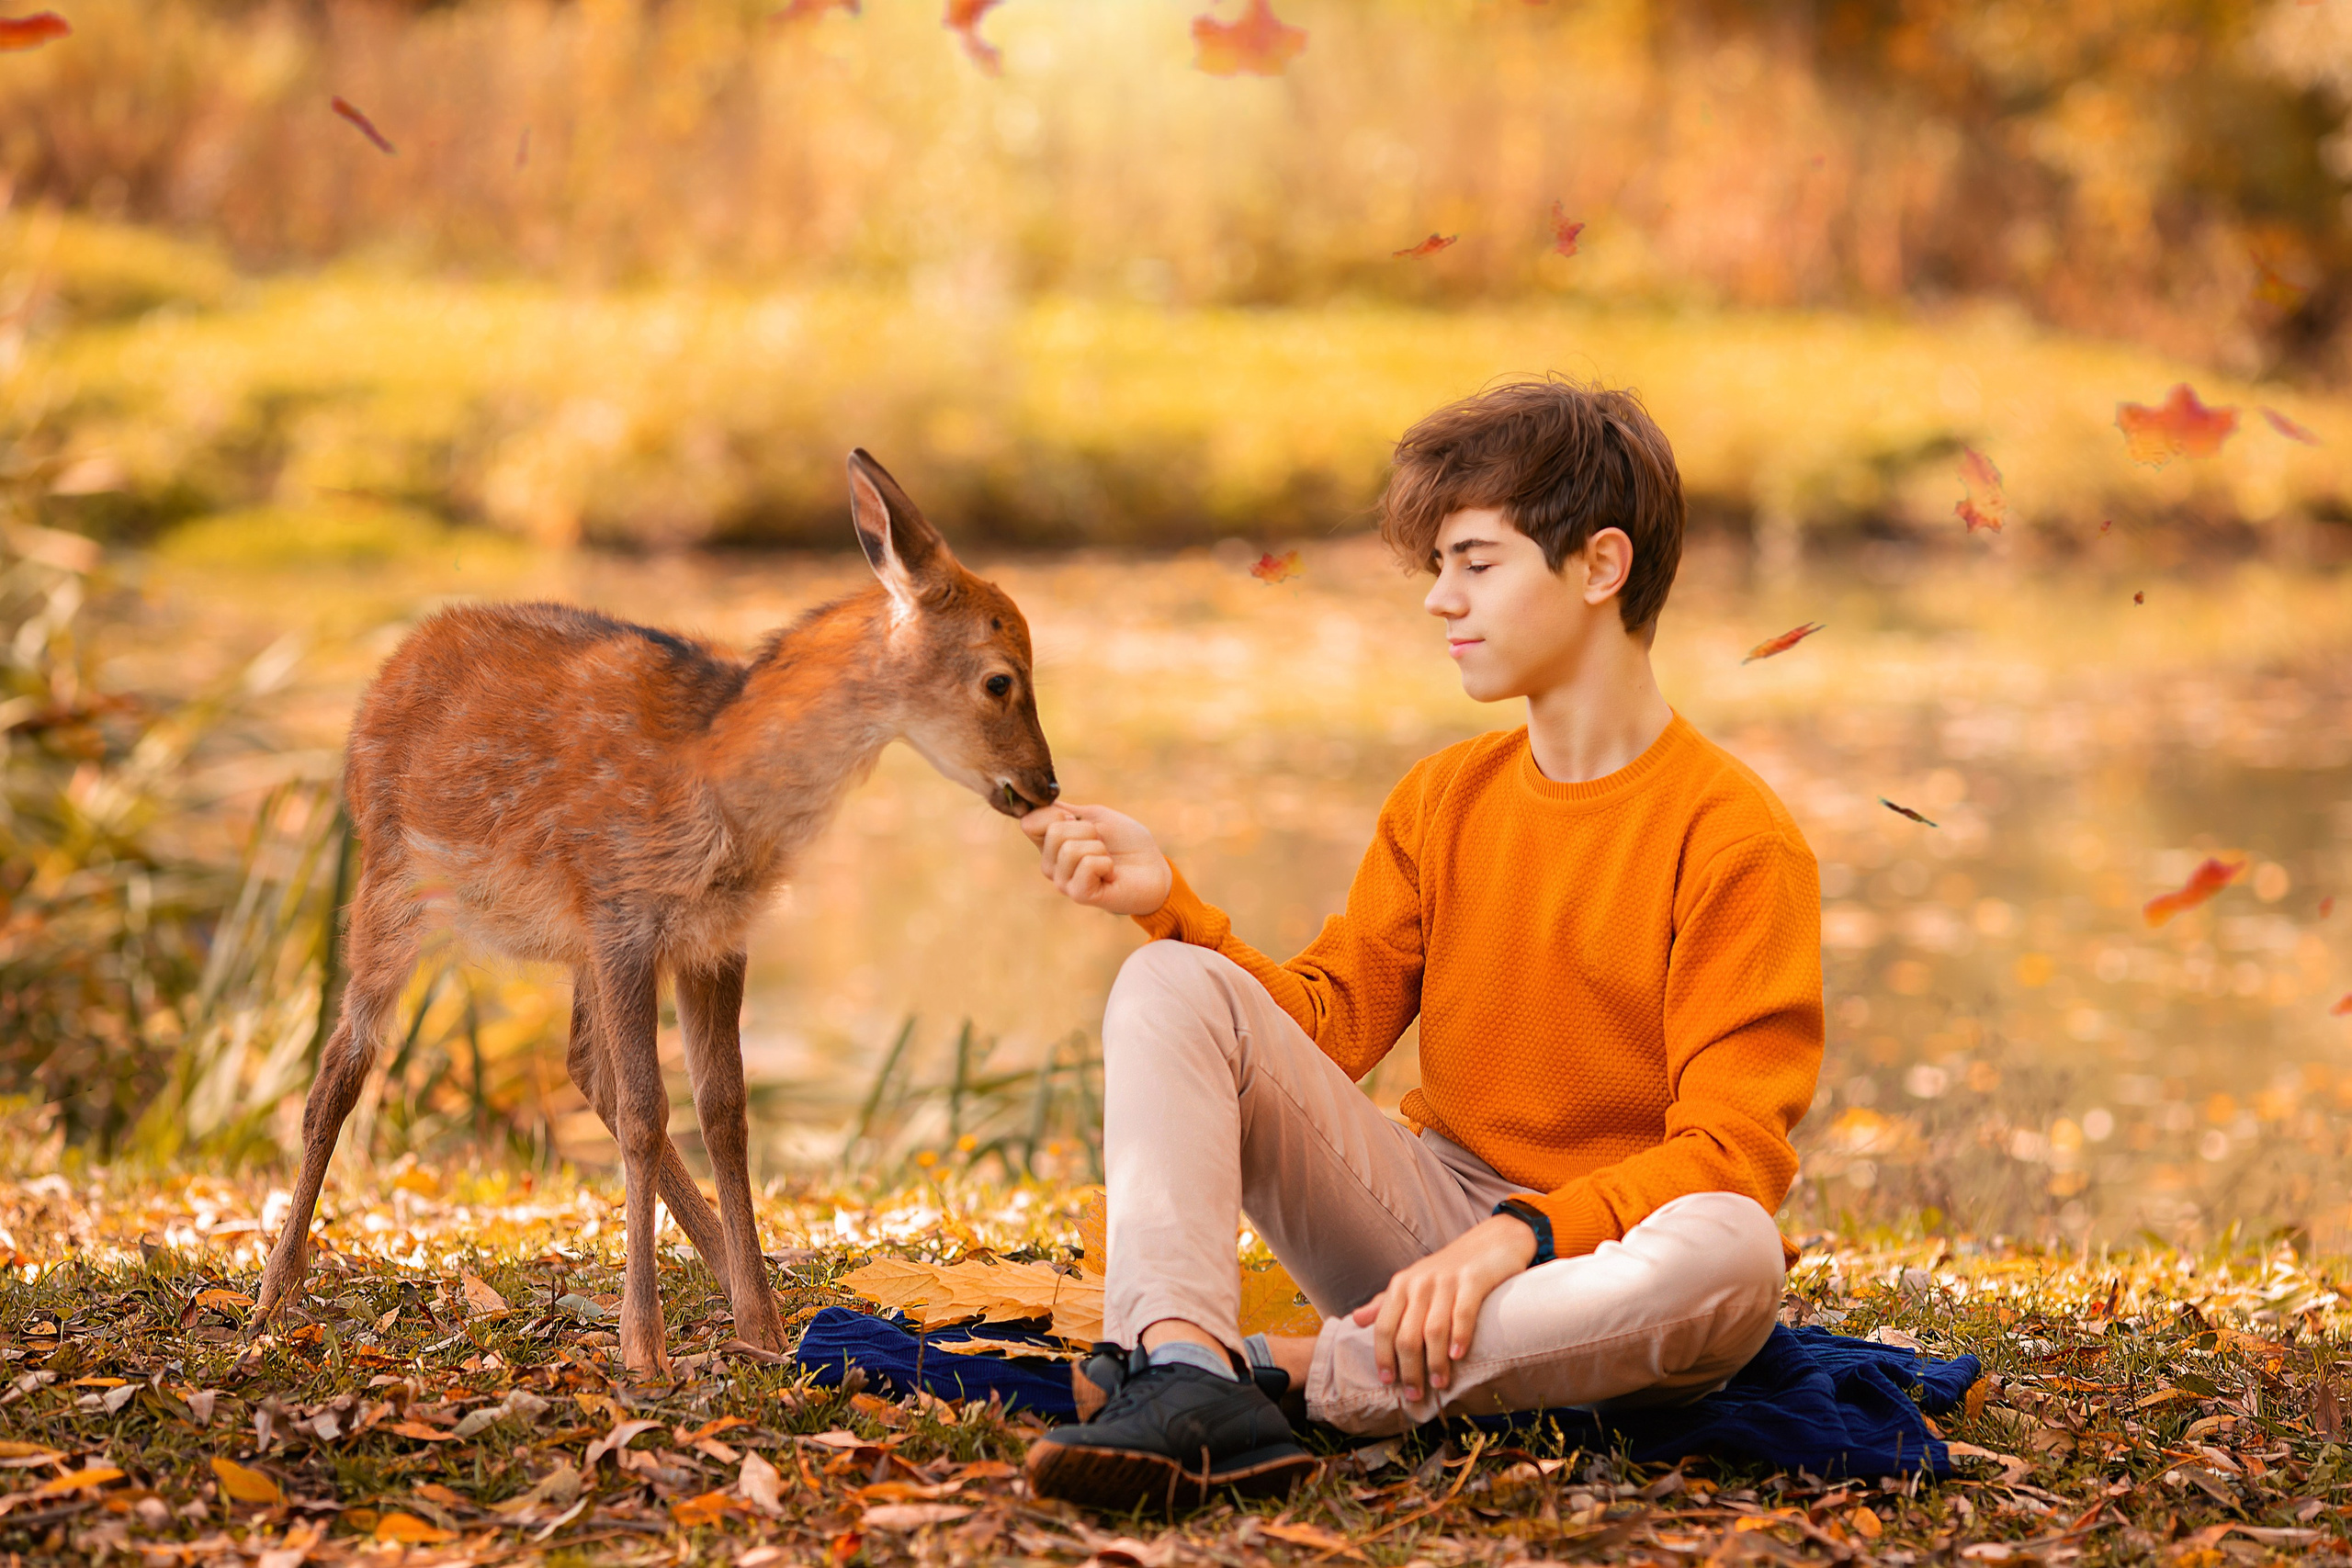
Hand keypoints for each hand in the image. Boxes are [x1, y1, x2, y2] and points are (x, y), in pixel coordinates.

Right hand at [1019, 802, 1173, 916]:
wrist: (1154, 868)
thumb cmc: (1127, 842)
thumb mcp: (1095, 817)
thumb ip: (1063, 812)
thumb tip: (1034, 803)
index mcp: (1051, 845)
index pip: (1030, 822)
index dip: (1055, 813)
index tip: (1077, 819)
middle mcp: (1051, 865)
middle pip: (1054, 831)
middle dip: (1087, 830)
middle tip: (1102, 844)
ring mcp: (1063, 882)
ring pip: (1070, 848)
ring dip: (1099, 847)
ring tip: (1108, 860)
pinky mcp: (1079, 894)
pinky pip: (1087, 864)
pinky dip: (1105, 863)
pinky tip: (1110, 874)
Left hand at [1350, 1213, 1536, 1400]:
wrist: (1492, 1241)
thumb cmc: (1449, 1270)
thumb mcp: (1414, 1283)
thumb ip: (1386, 1303)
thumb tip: (1356, 1320)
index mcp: (1401, 1285)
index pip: (1384, 1327)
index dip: (1383, 1356)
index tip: (1387, 1382)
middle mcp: (1420, 1282)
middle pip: (1407, 1335)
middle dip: (1409, 1369)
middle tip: (1415, 1395)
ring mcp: (1447, 1280)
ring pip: (1433, 1329)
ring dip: (1434, 1362)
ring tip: (1438, 1384)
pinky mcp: (1473, 1279)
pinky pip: (1463, 1312)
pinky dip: (1459, 1336)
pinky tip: (1458, 1356)